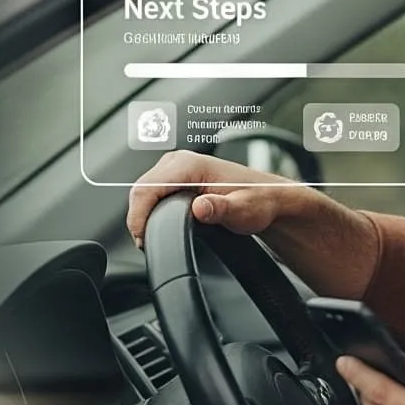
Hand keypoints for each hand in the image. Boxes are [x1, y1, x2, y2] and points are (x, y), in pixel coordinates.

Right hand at [126, 151, 314, 248]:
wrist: (267, 198)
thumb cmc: (257, 201)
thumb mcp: (242, 210)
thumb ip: (219, 209)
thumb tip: (199, 208)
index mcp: (190, 164)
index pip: (147, 188)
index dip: (138, 216)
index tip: (142, 239)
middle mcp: (179, 160)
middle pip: (139, 189)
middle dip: (137, 218)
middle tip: (146, 244)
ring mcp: (175, 167)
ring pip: (142, 191)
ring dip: (142, 215)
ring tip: (152, 237)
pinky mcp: (174, 176)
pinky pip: (150, 192)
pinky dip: (148, 210)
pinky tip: (158, 225)